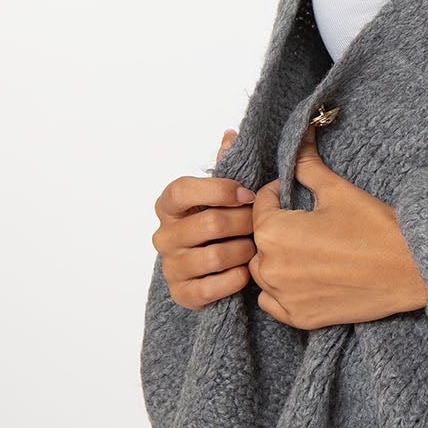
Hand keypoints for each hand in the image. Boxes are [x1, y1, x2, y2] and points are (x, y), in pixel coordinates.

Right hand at [152, 126, 256, 308]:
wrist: (212, 269)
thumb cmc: (221, 222)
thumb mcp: (223, 194)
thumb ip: (227, 166)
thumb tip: (231, 134)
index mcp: (169, 205)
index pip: (182, 190)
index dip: (218, 190)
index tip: (249, 194)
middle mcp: (164, 235)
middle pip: (209, 224)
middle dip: (244, 223)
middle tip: (264, 224)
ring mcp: (171, 266)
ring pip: (214, 257)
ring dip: (244, 252)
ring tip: (258, 248)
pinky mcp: (181, 294)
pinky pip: (212, 288)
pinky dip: (235, 279)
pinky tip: (247, 272)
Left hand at [249, 125, 427, 328]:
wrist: (411, 268)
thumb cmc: (376, 228)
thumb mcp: (337, 190)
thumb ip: (307, 165)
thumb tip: (299, 139)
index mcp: (274, 232)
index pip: (260, 204)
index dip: (279, 194)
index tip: (295, 194)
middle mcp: (271, 268)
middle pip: (259, 240)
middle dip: (277, 228)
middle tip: (307, 223)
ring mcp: (284, 297)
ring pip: (263, 272)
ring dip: (277, 259)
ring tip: (308, 250)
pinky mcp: (300, 319)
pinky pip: (273, 303)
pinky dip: (282, 291)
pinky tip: (306, 278)